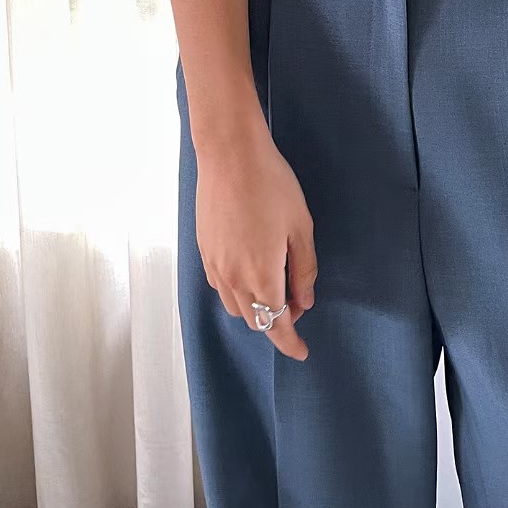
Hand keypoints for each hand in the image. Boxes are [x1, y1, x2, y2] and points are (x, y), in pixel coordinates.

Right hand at [194, 111, 316, 361]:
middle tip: (296, 300)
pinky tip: (250, 269)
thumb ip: (304, 270)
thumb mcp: (300, 227)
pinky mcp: (203, 251)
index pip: (277, 325)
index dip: (291, 343)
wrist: (229, 154)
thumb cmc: (271, 185)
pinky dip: (237, 291)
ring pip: (234, 306)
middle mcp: (232, 278)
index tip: (303, 353)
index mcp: (261, 275)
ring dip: (255, 307)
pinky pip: (220, 287)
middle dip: (277, 322)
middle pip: (254, 320)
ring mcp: (213, 265)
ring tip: (275, 282)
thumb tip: (304, 302)